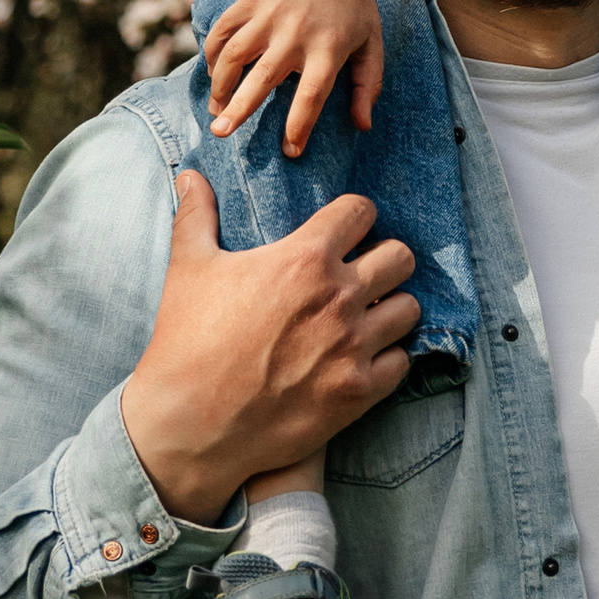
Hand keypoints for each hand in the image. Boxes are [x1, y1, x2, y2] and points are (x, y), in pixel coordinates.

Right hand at [120, 171, 419, 522]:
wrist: (190, 423)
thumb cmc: (187, 341)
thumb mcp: (189, 268)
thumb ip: (196, 215)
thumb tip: (189, 174)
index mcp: (304, 259)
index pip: (361, 210)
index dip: (353, 217)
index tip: (344, 230)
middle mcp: (340, 297)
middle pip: (400, 256)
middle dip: (383, 259)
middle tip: (363, 274)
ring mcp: (354, 346)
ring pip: (410, 309)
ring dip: (391, 309)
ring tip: (368, 317)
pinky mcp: (359, 391)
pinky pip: (402, 361)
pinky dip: (387, 358)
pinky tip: (363, 358)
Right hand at [207, 0, 384, 152]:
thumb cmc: (354, 8)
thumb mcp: (371, 44)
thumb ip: (368, 85)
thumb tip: (363, 126)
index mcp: (329, 47)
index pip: (313, 94)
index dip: (300, 125)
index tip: (290, 151)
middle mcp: (297, 32)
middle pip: (263, 77)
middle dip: (240, 108)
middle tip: (220, 133)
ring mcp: (270, 14)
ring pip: (234, 54)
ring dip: (219, 85)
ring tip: (215, 111)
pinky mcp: (251, 0)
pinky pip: (223, 30)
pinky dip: (212, 53)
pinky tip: (213, 75)